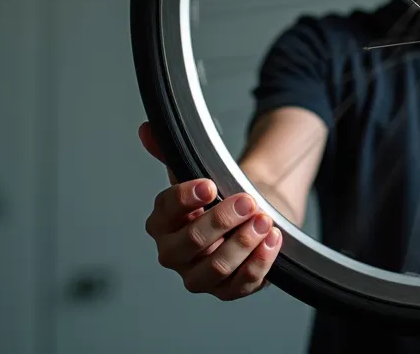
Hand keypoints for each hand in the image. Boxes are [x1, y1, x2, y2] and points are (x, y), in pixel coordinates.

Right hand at [138, 121, 282, 300]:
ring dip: (242, 243)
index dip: (185, 199)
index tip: (209, 185)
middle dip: (221, 221)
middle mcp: (174, 254)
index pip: (165, 212)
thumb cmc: (220, 197)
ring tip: (263, 220)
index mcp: (161, 224)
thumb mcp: (198, 172)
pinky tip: (272, 240)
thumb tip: (147, 129)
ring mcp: (200, 276)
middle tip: (247, 201)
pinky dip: (259, 263)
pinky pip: (241, 284)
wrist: (253, 214)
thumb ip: (172, 152)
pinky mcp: (228, 290)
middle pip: (190, 244)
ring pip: (215, 268)